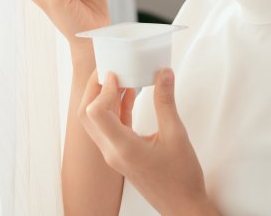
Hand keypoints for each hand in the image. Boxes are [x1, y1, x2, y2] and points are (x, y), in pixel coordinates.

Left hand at [79, 68, 216, 215]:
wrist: (183, 206)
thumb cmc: (181, 177)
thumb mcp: (176, 134)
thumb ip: (166, 101)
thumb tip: (163, 73)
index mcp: (123, 147)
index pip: (96, 112)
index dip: (102, 89)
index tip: (116, 72)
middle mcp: (112, 152)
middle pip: (88, 116)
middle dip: (95, 89)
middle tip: (110, 68)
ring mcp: (114, 156)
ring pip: (97, 122)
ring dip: (104, 99)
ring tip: (122, 77)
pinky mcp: (121, 156)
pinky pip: (110, 128)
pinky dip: (116, 110)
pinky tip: (130, 95)